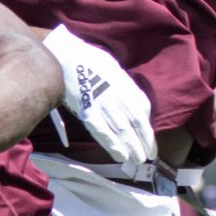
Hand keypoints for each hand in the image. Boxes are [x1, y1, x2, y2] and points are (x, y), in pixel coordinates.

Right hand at [43, 24, 154, 167]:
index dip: (148, 127)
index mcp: (124, 83)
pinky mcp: (86, 111)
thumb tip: (133, 102)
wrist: (65, 55)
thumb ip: (123, 85)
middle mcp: (117, 94)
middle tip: (149, 157)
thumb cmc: (88, 60)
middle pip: (136, 122)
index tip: (150, 140)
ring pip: (122, 129)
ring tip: (138, 160)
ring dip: (132, 146)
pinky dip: (113, 145)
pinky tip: (121, 156)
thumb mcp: (113, 68)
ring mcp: (103, 103)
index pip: (142, 108)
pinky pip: (102, 131)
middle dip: (144, 141)